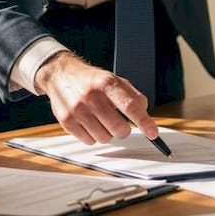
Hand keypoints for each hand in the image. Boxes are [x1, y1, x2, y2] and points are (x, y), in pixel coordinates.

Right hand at [34, 51, 160, 145]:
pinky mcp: (66, 120)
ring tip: (100, 120)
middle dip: (123, 130)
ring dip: (107, 133)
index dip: (144, 122)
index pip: (129, 106)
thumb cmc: (92, 80)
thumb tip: (144, 116)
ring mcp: (77, 109)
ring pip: (104, 138)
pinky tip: (88, 122)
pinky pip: (89, 141)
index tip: (153, 133)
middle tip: (119, 123)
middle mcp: (91, 96)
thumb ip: (134, 96)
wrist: (61, 74)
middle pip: (118, 128)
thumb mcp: (115, 80)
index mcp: (106, 83)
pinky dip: (92, 136)